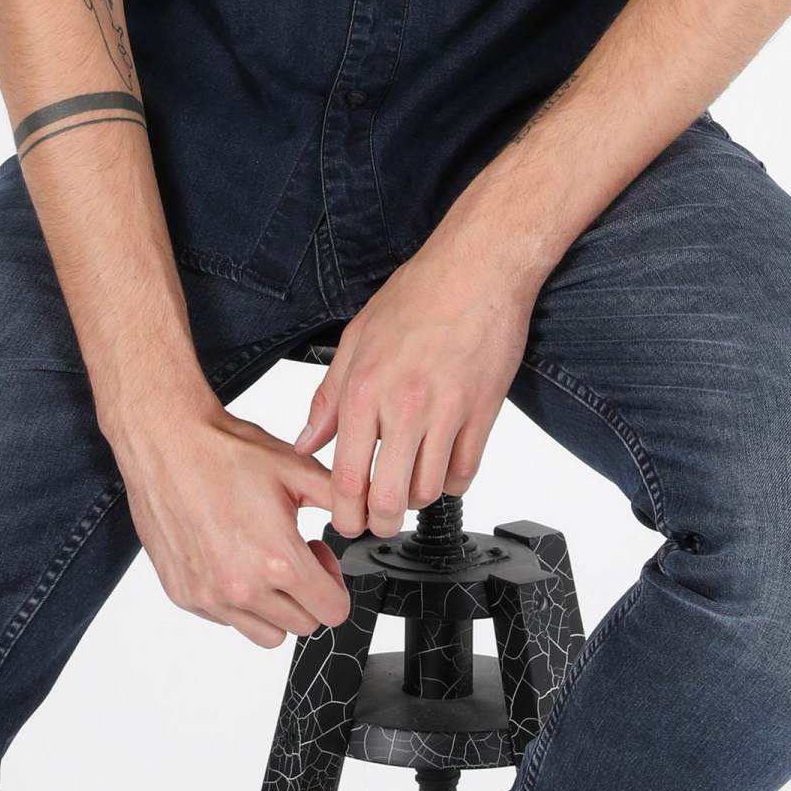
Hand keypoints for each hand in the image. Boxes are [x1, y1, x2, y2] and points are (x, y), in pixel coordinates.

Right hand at [116, 402, 349, 647]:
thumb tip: (368, 516)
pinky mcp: (184, 595)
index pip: (333, 611)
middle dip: (307, 593)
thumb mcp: (297, 469)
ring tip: (263, 561)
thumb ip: (341, 500)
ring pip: (267, 634)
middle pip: (303, 625)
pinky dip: (236, 600)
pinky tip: (231, 557)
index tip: (321, 560)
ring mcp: (210, 597)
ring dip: (275, 606)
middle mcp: (243, 587)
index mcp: (278, 560)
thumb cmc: (224, 452)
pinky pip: (226, 620)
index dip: (335, 584)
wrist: (167, 443)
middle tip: (294, 554)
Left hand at [294, 238, 535, 538]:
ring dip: (416, 499)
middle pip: (390, 498)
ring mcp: (448, 412)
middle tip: (376, 521)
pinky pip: (466, 472)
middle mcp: (406, 406)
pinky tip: (441, 466)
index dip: (345, 513)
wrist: (478, 269)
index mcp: (366, 389)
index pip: (348, 477)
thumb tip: (307, 441)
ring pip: (430, 491)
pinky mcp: (484, 413)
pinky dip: (452, 481)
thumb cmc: (418, 294)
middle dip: (379, 522)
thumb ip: (328, 398)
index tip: (345, 522)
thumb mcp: (356, 339)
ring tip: (407, 487)